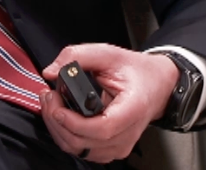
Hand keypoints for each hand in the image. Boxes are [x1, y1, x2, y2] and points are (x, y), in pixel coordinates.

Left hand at [38, 44, 178, 163]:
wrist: (156, 85)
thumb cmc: (136, 71)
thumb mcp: (109, 53)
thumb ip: (78, 56)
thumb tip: (52, 71)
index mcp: (132, 109)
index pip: (103, 128)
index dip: (75, 123)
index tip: (58, 108)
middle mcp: (127, 133)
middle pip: (85, 142)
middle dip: (58, 122)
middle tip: (49, 97)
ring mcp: (120, 145)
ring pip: (80, 150)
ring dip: (59, 130)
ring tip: (53, 105)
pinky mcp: (111, 149)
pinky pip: (83, 150)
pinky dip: (67, 136)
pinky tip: (62, 118)